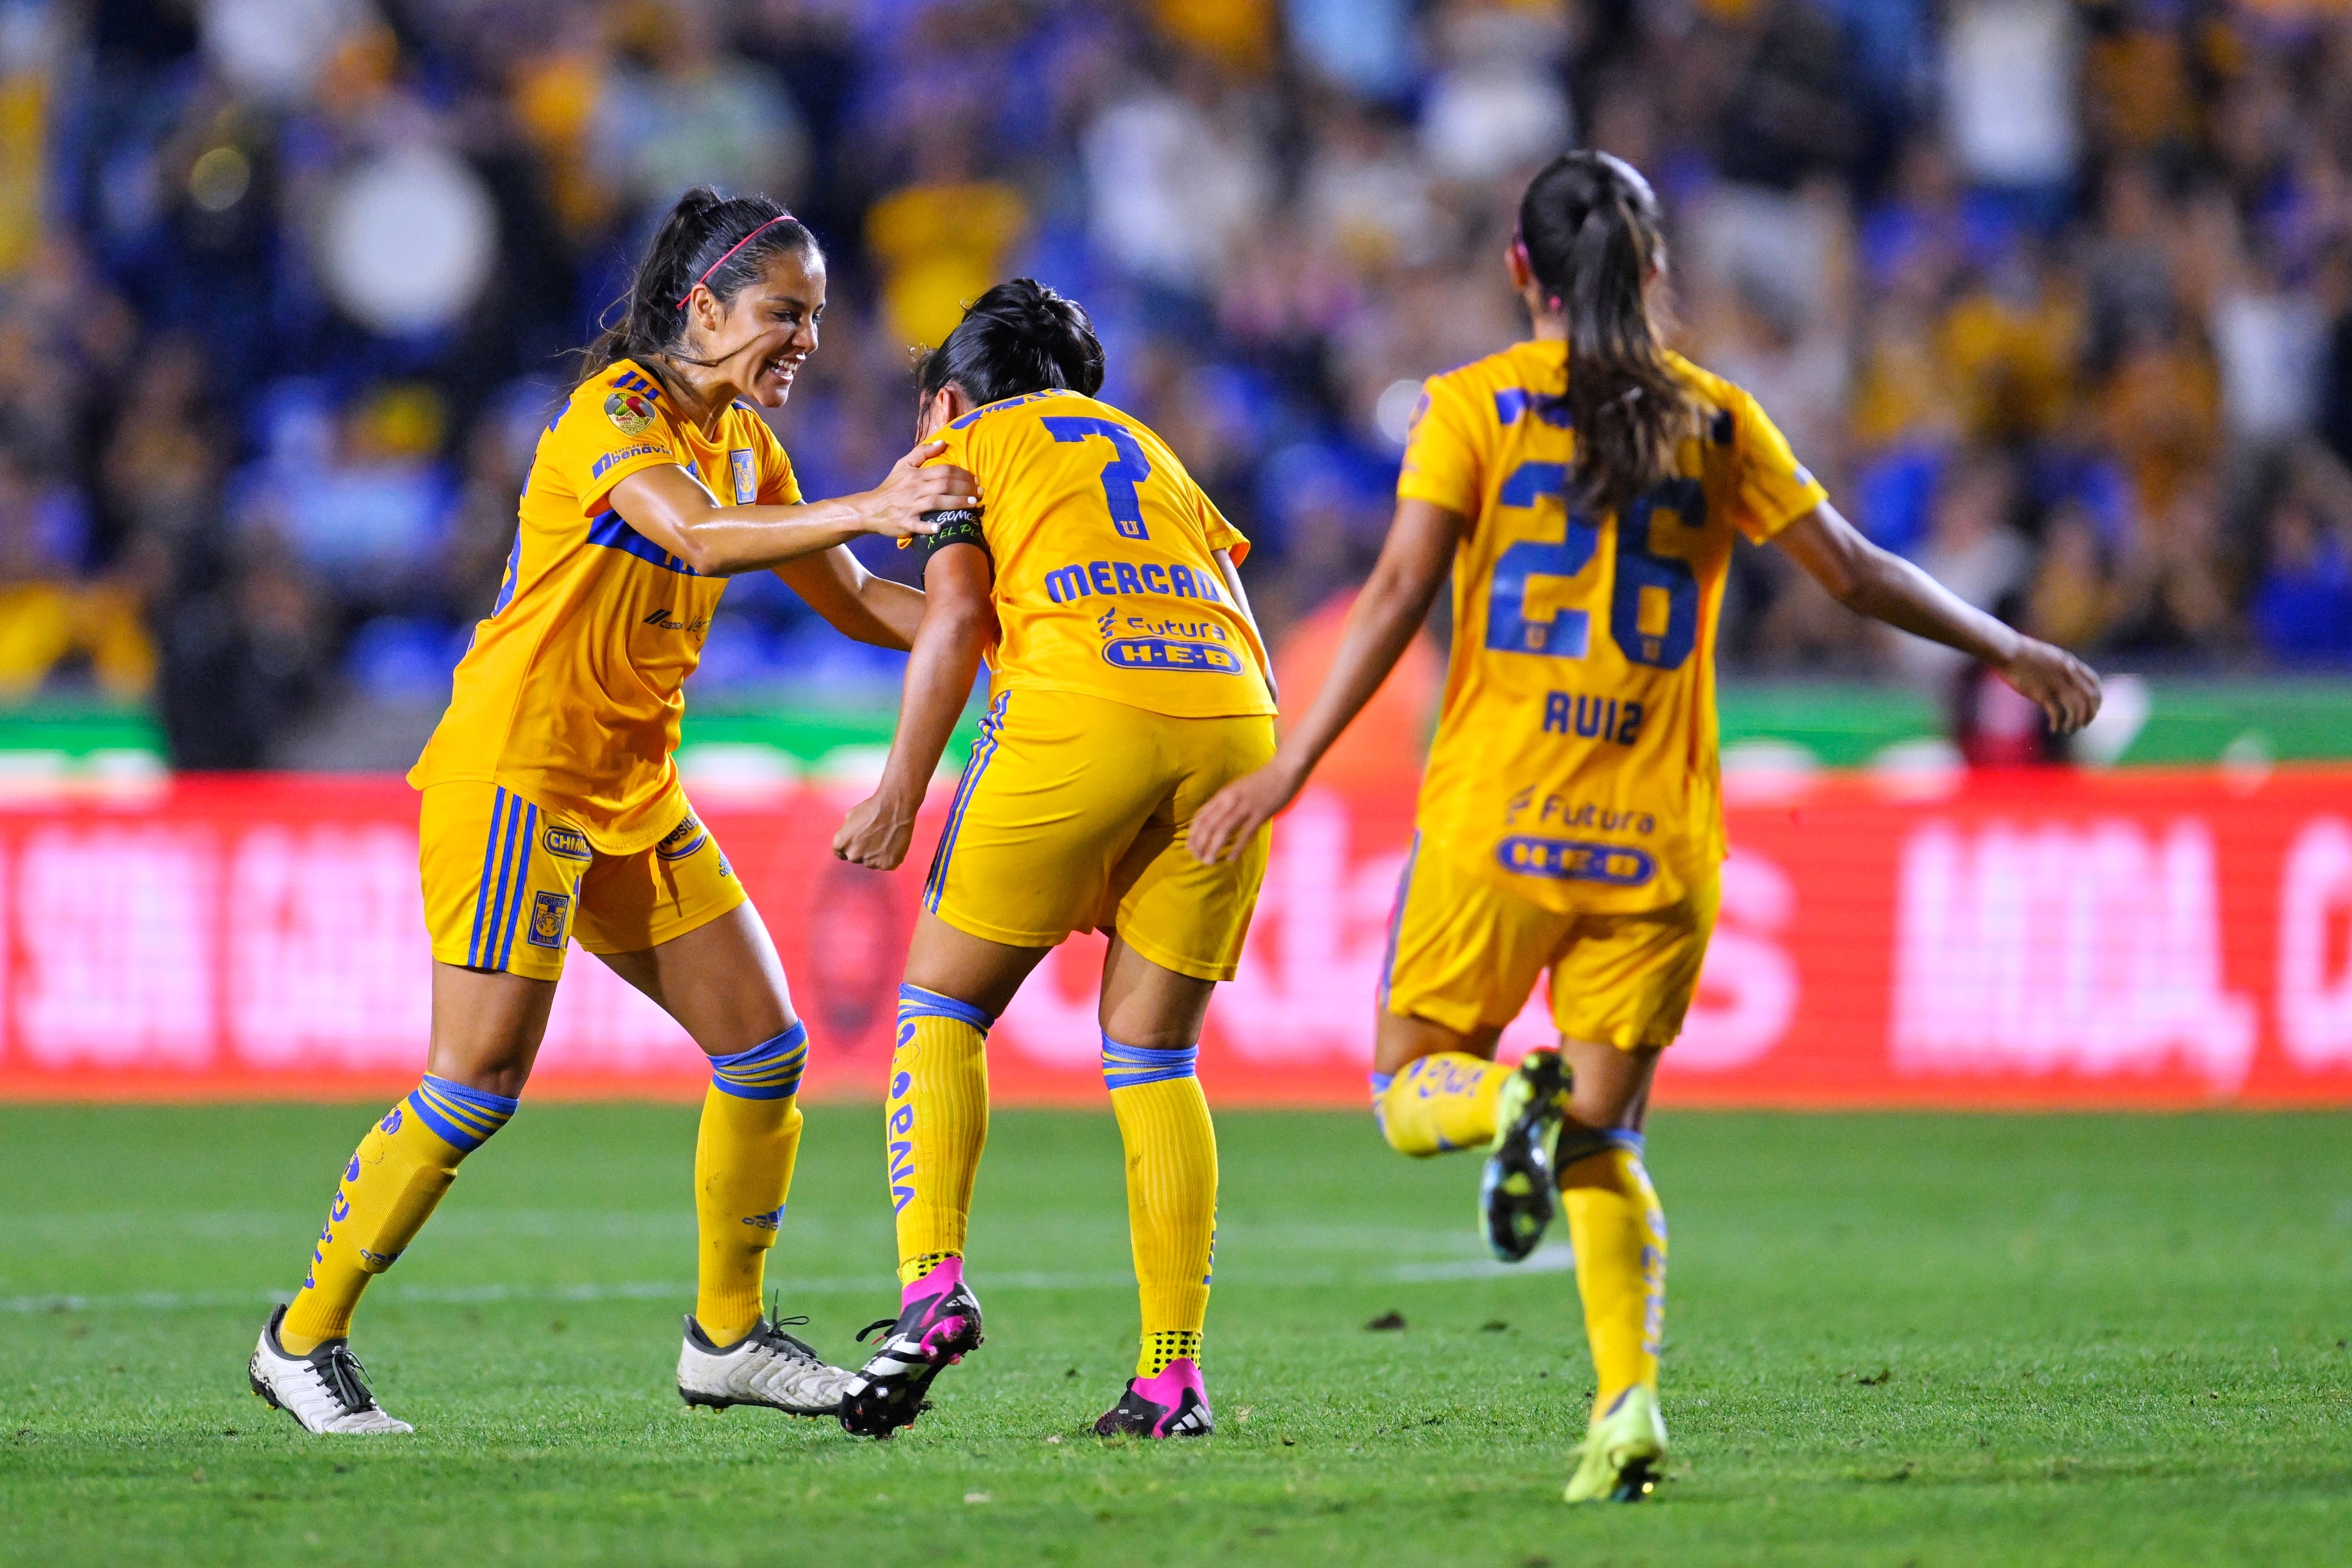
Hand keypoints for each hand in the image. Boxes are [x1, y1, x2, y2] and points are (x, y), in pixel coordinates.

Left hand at [832, 788, 919, 869]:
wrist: (894, 807)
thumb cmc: (872, 808)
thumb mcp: (850, 816)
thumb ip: (846, 833)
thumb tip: (849, 839)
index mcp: (840, 843)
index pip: (840, 853)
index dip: (851, 847)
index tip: (859, 842)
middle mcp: (853, 855)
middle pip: (856, 858)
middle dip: (863, 851)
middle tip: (874, 838)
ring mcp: (870, 862)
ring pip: (871, 862)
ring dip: (876, 855)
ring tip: (885, 840)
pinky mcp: (886, 864)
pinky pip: (886, 864)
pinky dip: (889, 857)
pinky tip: (893, 845)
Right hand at [857, 440, 980, 538]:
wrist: (871, 508)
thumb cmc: (891, 487)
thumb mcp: (903, 465)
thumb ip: (922, 452)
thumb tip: (943, 442)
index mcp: (916, 475)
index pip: (943, 470)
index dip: (962, 474)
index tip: (975, 479)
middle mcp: (914, 489)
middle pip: (944, 485)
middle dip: (965, 488)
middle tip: (980, 492)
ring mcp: (910, 507)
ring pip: (936, 502)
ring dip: (957, 503)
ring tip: (973, 504)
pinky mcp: (905, 523)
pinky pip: (919, 525)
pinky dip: (930, 527)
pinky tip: (942, 528)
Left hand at [1188, 757, 1303, 863]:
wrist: (1284, 771)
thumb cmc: (1260, 783)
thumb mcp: (1237, 789)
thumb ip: (1224, 803)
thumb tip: (1212, 820)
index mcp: (1223, 794)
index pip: (1202, 816)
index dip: (1193, 833)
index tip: (1189, 846)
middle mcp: (1230, 800)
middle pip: (1209, 824)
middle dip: (1199, 843)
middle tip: (1196, 857)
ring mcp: (1245, 807)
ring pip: (1223, 830)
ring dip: (1213, 847)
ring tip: (1208, 861)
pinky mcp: (1260, 814)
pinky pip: (1245, 834)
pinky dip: (1236, 848)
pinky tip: (1230, 859)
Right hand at [1998, 637, 2102, 734]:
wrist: (2007, 650)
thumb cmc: (2021, 652)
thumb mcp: (2048, 654)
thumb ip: (2059, 665)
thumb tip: (2061, 675)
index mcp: (2070, 662)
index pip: (2094, 682)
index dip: (2096, 698)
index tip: (2092, 708)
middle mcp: (2068, 673)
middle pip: (2090, 698)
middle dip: (2090, 714)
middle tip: (2083, 724)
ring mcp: (2056, 684)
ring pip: (2078, 708)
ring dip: (2076, 722)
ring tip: (2069, 729)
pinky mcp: (2043, 693)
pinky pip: (2058, 714)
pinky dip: (2058, 724)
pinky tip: (2054, 729)